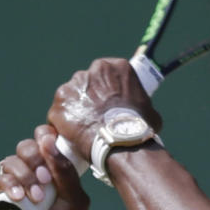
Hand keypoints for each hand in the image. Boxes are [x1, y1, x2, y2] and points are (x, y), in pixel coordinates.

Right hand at [0, 125, 88, 209]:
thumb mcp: (74, 201)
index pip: (46, 143)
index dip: (46, 138)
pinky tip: (19, 199)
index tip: (50, 143)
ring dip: (25, 175)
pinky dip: (10, 185)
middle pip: (27, 147)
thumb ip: (66, 171)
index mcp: (53, 173)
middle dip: (35, 158)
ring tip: (35, 198)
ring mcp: (13, 184)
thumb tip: (49, 140)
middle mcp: (32, 175)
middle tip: (44, 179)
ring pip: (12, 161)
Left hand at [48, 57, 162, 160]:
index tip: (109, 101)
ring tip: (86, 129)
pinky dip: (64, 124)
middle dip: (90, 97)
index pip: (106, 72)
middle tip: (98, 116)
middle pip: (87, 83)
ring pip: (71, 98)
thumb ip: (141, 105)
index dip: (107, 88)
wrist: (120, 142)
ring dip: (76, 109)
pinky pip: (58, 114)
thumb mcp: (150, 111)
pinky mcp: (59, 105)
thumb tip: (144, 113)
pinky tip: (72, 136)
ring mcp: (72, 87)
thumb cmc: (138, 128)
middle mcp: (91, 71)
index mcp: (114, 67)